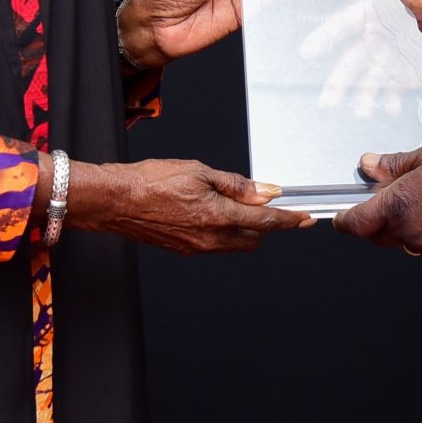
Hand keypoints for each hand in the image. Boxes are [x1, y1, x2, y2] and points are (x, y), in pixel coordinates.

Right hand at [67, 157, 314, 254]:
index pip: (266, 222)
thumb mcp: (200, 171)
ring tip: (232, 205)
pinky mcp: (184, 250)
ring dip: (244, 230)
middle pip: (254, 239)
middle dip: (265, 225)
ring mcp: (197, 247)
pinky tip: (211, 213)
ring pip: (235, 244)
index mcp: (218, 216)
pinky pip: (215, 245)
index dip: (289, 220)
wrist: (116, 200)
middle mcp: (211, 238)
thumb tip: (265, 192)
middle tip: (262, 203)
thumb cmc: (152, 180)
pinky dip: (223, 232)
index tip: (305, 218)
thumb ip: (236, 185)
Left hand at [332, 140, 421, 260]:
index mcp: (397, 206)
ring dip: (407, 226)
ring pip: (405, 241)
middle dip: (379, 220)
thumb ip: (393, 164)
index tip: (342, 216)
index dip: (345, 220)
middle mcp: (409, 232)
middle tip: (395, 197)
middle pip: (378, 235)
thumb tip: (368, 165)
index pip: (357, 223)